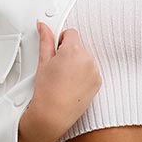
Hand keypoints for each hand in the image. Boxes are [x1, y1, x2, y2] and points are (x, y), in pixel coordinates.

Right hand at [28, 20, 101, 134]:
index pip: (71, 33)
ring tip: (64, 79)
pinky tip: (71, 85)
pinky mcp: (98, 82)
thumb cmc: (47, 92)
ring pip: (85, 59)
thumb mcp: (43, 62)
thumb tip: (43, 26)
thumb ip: (46, 40)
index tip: (55, 52)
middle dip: (69, 53)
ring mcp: (94, 71)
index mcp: (73, 50)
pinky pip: (91, 71)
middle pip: (79, 46)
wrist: (54, 115)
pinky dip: (83, 75)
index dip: (61, 41)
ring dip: (77, 64)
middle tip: (57, 69)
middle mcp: (87, 59)